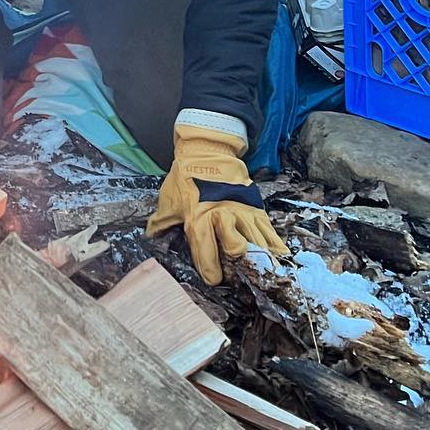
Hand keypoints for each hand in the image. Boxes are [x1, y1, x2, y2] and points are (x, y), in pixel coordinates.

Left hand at [145, 116, 286, 285]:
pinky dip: (275, 246)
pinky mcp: (256, 206)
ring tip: (262, 273)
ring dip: (258, 259)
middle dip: (237, 264)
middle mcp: (224, 216)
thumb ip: (161, 221)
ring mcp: (243, 211)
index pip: (205, 250)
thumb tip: (150, 236)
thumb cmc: (185, 177)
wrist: (206, 150)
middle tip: (237, 272)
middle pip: (237, 247)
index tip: (214, 279)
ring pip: (257, 241)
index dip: (210, 270)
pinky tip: (278, 258)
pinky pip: (269, 230)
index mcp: (199, 217)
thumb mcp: (169, 199)